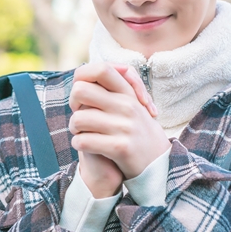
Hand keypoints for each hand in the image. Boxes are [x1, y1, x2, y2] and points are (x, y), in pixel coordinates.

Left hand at [69, 62, 169, 183]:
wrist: (157, 162)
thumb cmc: (135, 131)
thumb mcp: (130, 105)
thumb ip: (111, 89)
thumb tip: (82, 75)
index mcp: (128, 93)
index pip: (101, 69)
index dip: (83, 78)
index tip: (85, 95)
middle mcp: (127, 106)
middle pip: (80, 90)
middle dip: (73, 103)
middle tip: (80, 114)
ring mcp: (125, 126)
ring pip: (78, 118)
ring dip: (74, 128)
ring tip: (82, 132)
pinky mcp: (121, 147)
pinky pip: (83, 141)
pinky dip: (78, 144)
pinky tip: (86, 146)